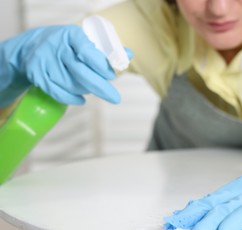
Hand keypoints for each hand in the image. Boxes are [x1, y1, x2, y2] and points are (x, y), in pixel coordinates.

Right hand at [0, 25, 128, 106]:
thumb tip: (129, 54)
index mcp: (71, 35)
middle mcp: (56, 47)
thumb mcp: (84, 42)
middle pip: (81, 72)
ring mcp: (44, 61)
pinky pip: (58, 92)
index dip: (101, 65)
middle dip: (101, 88)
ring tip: (91, 88)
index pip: (88, 51)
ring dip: (86, 90)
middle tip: (115, 99)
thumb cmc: (67, 46)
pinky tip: (81, 100)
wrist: (32, 47)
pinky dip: (72, 98)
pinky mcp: (37, 75)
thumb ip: (106, 50)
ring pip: (72, 85)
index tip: (111, 76)